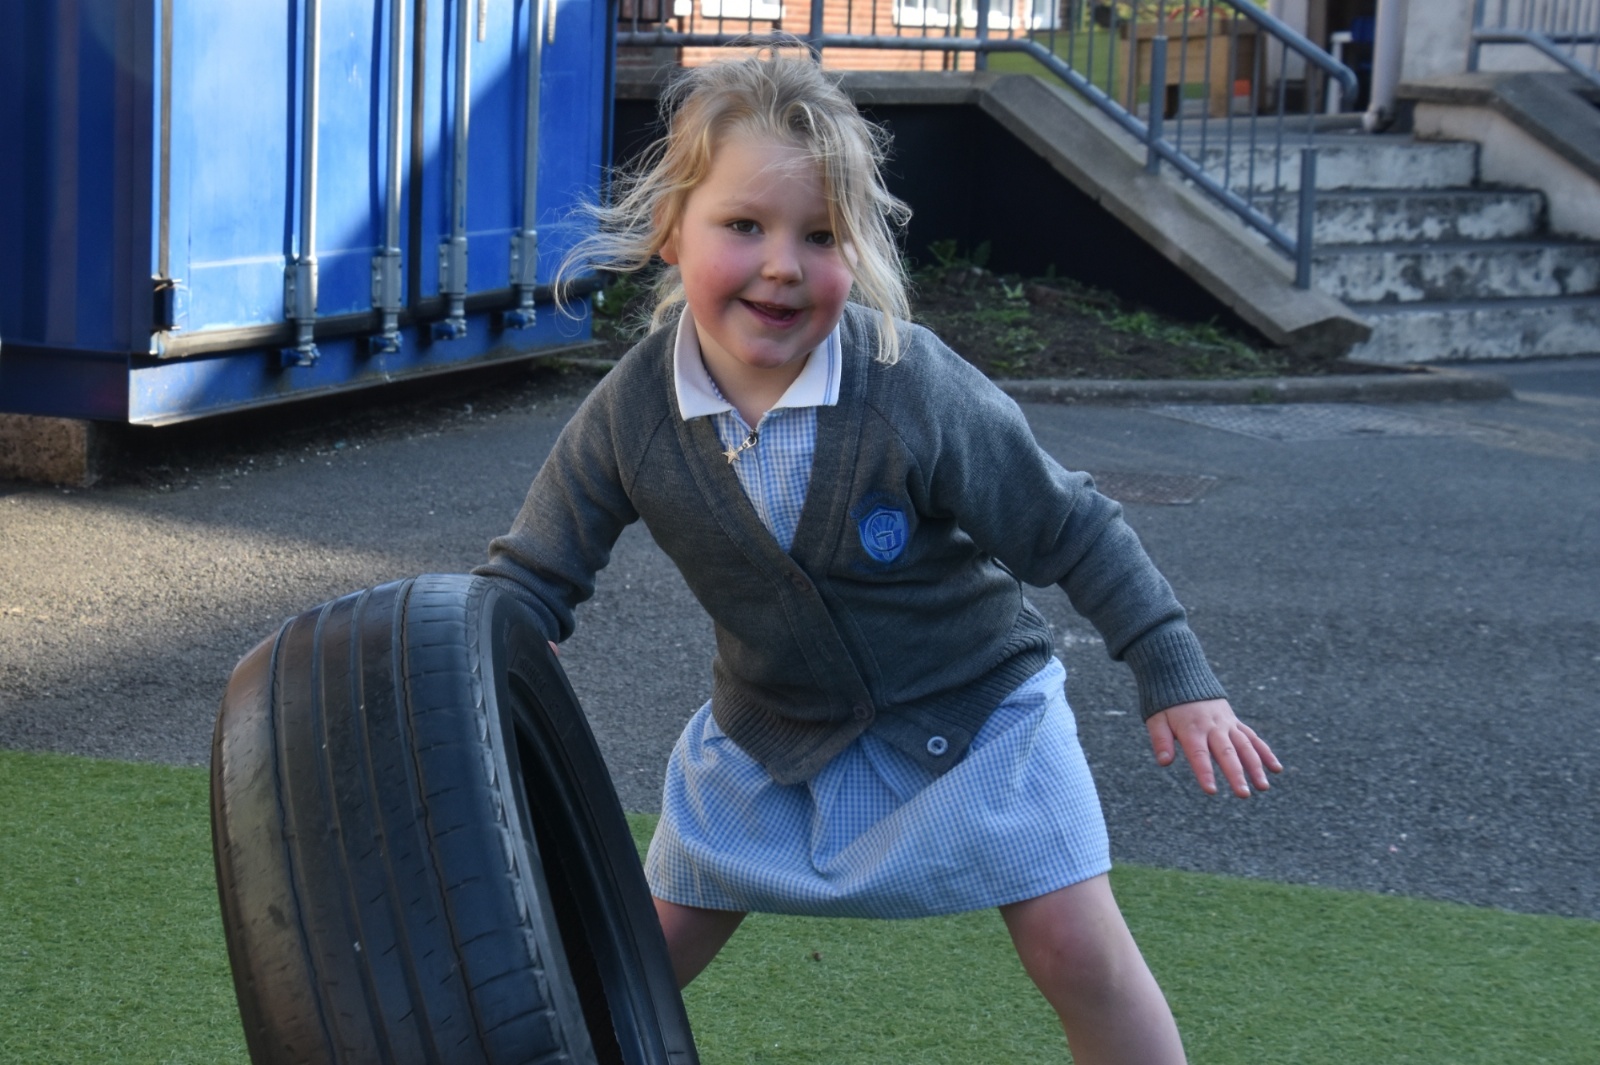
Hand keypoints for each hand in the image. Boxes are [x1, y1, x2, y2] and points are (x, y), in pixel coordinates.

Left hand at [1146, 698, 1280, 797]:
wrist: (1183, 675)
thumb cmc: (1166, 703)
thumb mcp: (1156, 719)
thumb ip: (1160, 740)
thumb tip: (1164, 762)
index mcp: (1192, 729)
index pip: (1199, 755)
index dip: (1205, 772)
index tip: (1211, 791)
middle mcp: (1213, 727)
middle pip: (1226, 753)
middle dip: (1236, 774)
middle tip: (1243, 794)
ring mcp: (1227, 724)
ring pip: (1245, 746)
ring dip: (1256, 767)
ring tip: (1263, 787)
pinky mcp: (1235, 722)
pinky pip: (1252, 737)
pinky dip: (1265, 752)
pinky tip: (1276, 769)